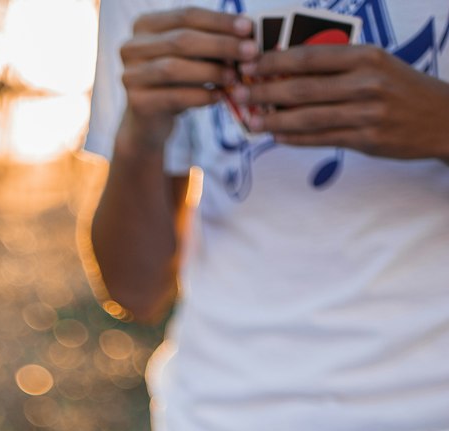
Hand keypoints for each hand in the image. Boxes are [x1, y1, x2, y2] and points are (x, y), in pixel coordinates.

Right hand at [119, 6, 256, 147]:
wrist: (149, 122)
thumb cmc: (175, 82)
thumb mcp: (191, 56)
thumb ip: (211, 42)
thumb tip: (248, 32)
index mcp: (145, 25)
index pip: (187, 15)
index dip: (219, 21)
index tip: (248, 28)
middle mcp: (131, 47)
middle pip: (181, 40)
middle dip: (220, 45)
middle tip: (250, 52)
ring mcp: (129, 75)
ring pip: (174, 68)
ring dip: (210, 72)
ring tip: (235, 77)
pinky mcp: (136, 103)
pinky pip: (173, 97)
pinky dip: (199, 96)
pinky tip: (218, 97)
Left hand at [239, 45, 448, 159]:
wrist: (442, 117)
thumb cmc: (401, 88)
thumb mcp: (376, 65)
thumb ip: (337, 67)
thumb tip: (288, 71)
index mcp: (366, 56)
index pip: (310, 56)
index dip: (274, 60)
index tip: (249, 63)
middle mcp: (365, 82)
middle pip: (302, 88)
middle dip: (264, 91)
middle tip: (238, 93)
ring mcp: (366, 113)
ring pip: (307, 117)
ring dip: (273, 119)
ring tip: (250, 120)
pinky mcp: (366, 139)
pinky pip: (321, 138)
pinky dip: (295, 137)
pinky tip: (276, 135)